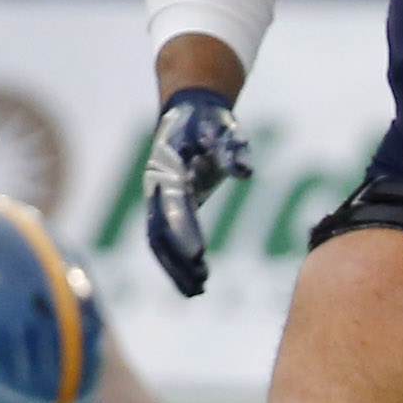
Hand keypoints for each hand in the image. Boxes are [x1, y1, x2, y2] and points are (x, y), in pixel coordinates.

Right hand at [142, 86, 251, 297]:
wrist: (188, 111)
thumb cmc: (207, 120)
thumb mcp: (221, 128)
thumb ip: (231, 148)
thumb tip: (245, 171)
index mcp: (168, 169)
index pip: (173, 207)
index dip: (184, 232)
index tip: (199, 257)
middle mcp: (157, 187)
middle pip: (159, 231)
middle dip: (177, 259)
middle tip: (200, 282)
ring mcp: (159, 198)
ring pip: (158, 241)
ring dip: (175, 268)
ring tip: (198, 290)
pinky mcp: (169, 206)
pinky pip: (165, 240)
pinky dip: (176, 262)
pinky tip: (197, 281)